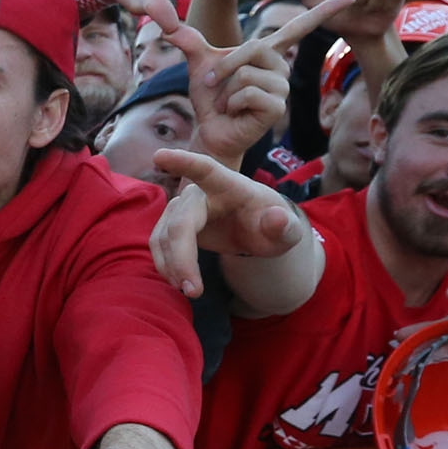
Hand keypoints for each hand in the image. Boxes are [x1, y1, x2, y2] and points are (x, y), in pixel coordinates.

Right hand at [149, 151, 309, 293]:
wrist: (258, 232)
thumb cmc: (273, 226)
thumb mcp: (288, 231)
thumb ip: (285, 226)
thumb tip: (276, 219)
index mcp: (231, 186)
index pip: (205, 169)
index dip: (184, 162)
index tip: (160, 157)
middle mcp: (201, 193)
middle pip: (179, 221)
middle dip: (181, 257)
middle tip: (193, 291)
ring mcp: (184, 208)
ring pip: (163, 235)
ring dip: (171, 266)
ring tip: (191, 291)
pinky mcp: (173, 225)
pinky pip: (159, 244)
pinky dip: (166, 265)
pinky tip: (181, 282)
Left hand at [164, 0, 351, 164]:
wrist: (209, 130)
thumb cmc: (210, 98)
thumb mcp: (199, 65)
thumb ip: (189, 42)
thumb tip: (169, 26)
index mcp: (269, 53)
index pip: (300, 27)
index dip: (324, 11)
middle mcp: (281, 67)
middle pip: (254, 48)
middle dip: (222, 67)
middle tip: (211, 84)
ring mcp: (282, 89)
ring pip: (247, 74)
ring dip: (224, 90)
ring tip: (227, 103)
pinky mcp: (277, 108)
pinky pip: (248, 92)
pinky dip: (230, 102)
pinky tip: (234, 113)